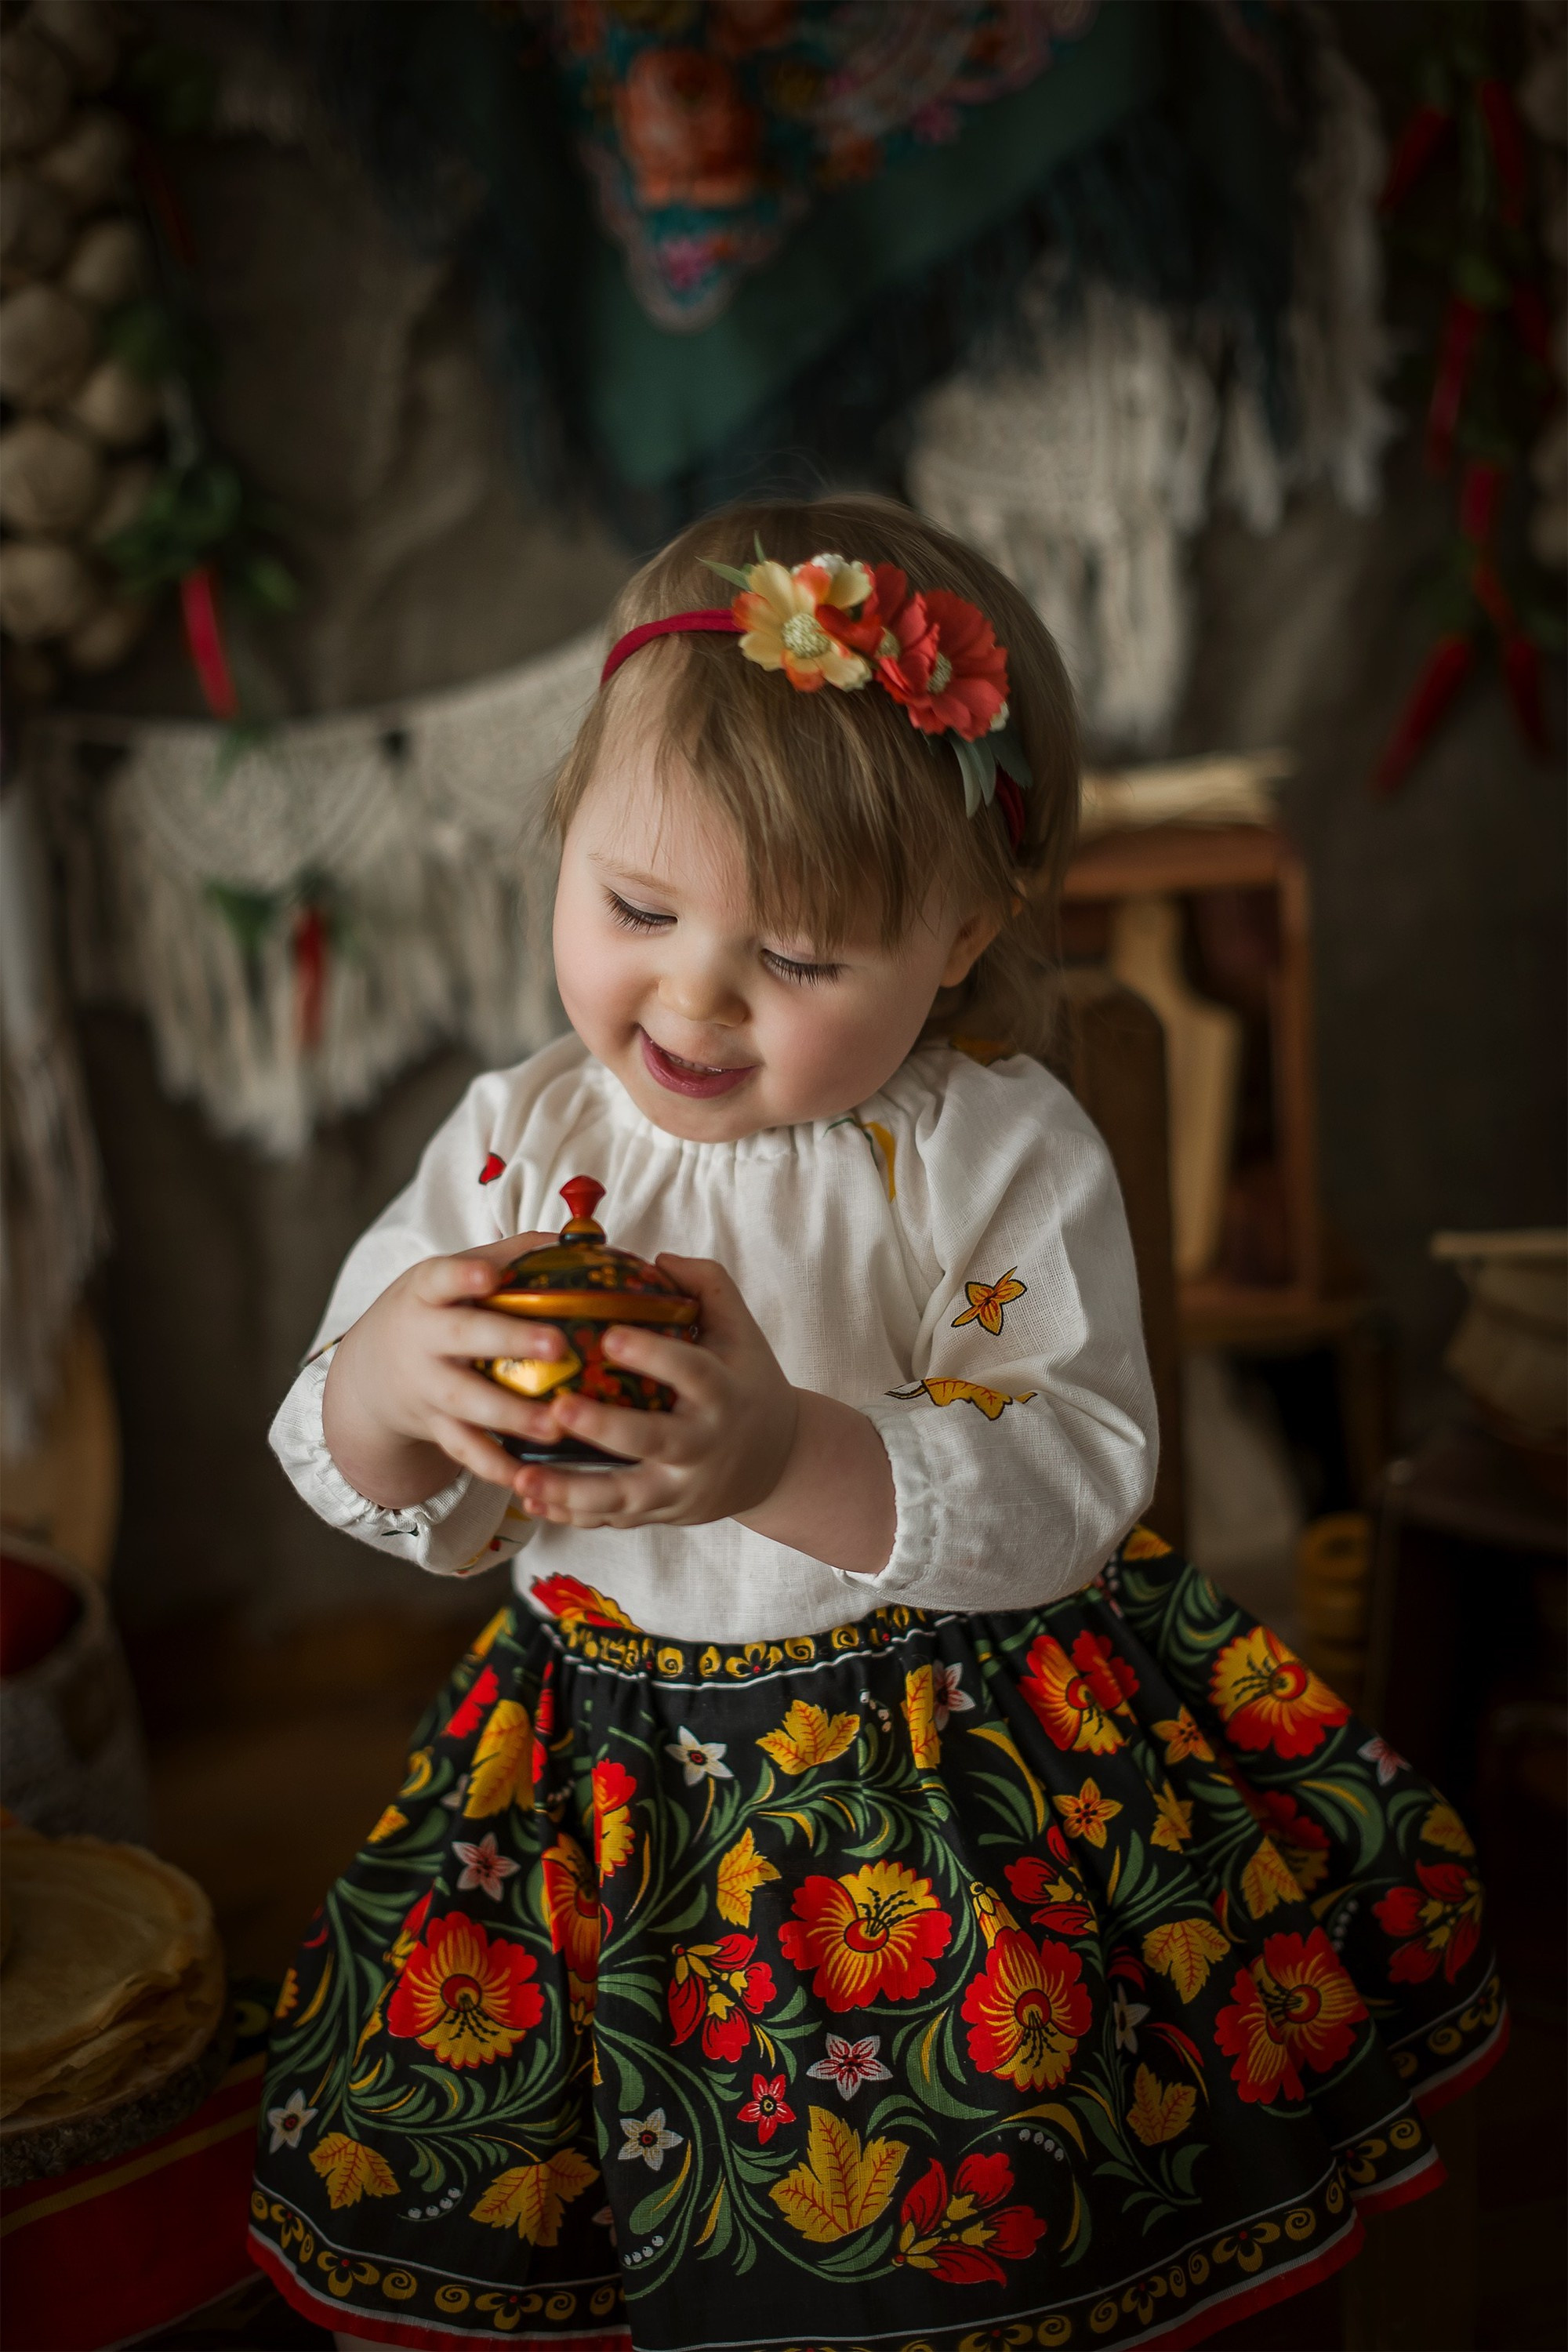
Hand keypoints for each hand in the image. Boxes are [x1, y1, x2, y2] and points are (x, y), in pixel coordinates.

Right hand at [322, 1234, 568, 1506]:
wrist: (370, 1374)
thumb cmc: (433, 1311)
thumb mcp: (451, 1276)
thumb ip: (510, 1255)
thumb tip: (581, 1239)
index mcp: (427, 1294)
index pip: (439, 1279)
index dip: (463, 1278)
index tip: (490, 1276)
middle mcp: (423, 1340)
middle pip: (463, 1339)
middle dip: (509, 1341)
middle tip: (557, 1345)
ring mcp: (427, 1388)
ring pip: (467, 1404)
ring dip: (512, 1416)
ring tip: (556, 1424)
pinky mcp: (436, 1429)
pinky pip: (467, 1452)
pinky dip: (497, 1468)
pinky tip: (532, 1480)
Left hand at [506, 1255, 798, 1531]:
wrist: (777, 1462)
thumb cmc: (747, 1384)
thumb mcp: (742, 1334)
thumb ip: (709, 1287)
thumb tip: (659, 1259)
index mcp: (724, 1394)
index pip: (693, 1373)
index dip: (655, 1356)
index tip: (610, 1337)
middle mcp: (704, 1445)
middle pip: (654, 1441)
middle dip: (605, 1429)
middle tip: (557, 1409)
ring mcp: (681, 1487)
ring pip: (625, 1496)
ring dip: (571, 1489)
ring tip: (522, 1474)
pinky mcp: (661, 1513)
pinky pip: (612, 1518)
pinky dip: (571, 1513)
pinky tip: (529, 1497)